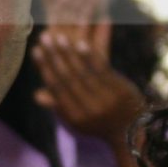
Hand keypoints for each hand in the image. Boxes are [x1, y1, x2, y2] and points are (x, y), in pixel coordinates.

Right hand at [28, 18, 147, 146]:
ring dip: (69, 53)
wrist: (132, 129)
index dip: (45, 68)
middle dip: (54, 57)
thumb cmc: (99, 121)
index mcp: (74, 117)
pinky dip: (90, 56)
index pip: (56, 89)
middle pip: (67, 79)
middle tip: (45, 39)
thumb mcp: (78, 120)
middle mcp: (88, 109)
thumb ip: (59, 106)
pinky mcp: (118, 89)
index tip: (36, 51)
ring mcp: (104, 99)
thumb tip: (35, 96)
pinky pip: (101, 70)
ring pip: (82, 73)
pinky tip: (81, 42)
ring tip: (59, 36)